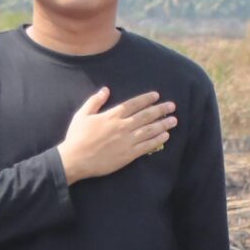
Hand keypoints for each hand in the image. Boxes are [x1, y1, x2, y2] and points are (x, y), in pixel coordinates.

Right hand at [59, 87, 176, 182]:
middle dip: (160, 110)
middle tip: (172, 106)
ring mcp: (127, 141)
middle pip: (146, 115)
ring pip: (149, 130)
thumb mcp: (82, 115)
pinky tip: (165, 136)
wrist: (75, 159)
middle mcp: (122, 126)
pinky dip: (157, 140)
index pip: (133, 104)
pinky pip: (147, 146)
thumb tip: (105, 90)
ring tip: (174, 120)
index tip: (157, 95)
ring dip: (163, 124)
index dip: (146, 99)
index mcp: (112, 116)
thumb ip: (95, 101)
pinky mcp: (128, 155)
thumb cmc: (77, 137)